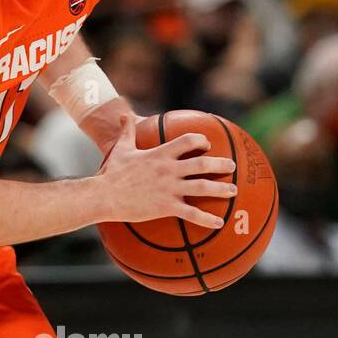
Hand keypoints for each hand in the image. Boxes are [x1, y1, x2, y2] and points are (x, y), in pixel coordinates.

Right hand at [97, 114, 236, 227]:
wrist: (104, 195)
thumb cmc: (111, 173)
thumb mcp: (121, 149)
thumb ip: (127, 131)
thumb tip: (125, 114)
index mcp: (160, 154)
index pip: (187, 141)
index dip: (200, 141)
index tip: (207, 144)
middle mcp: (169, 170)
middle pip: (202, 164)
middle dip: (220, 164)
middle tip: (232, 166)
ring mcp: (169, 188)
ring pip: (203, 187)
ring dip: (221, 189)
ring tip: (234, 191)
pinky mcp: (167, 206)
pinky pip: (192, 213)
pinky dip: (207, 219)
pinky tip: (219, 223)